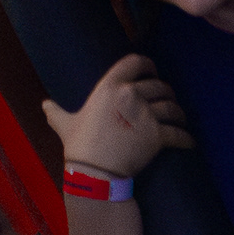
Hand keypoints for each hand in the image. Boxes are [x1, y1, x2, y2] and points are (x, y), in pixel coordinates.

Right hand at [42, 53, 191, 178]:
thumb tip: (44, 105)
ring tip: (180, 118)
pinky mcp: (158, 135)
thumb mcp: (65, 125)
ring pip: (172, 107)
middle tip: (166, 99)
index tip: (152, 70)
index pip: (135, 63)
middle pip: (158, 85)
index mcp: (110, 86)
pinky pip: (178, 133)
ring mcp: (146, 114)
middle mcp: (131, 94)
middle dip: (165, 91)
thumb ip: (57, 112)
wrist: (95, 172)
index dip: (147, 64)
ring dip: (178, 112)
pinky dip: (186, 138)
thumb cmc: (80, 146)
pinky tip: (189, 141)